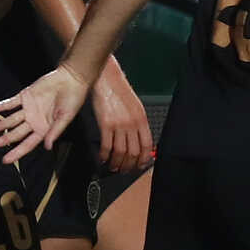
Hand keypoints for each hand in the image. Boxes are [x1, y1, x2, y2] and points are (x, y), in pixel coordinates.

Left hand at [0, 64, 91, 164]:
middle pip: (17, 133)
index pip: (27, 144)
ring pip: (12, 119)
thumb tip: (47, 147)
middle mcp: (34, 121)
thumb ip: (55, 131)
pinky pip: (11, 103)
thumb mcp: (65, 118)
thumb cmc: (72, 100)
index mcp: (43, 129)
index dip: (17, 152)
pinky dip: (2, 106)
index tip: (6, 160)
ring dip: (2, 124)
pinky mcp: (25, 96)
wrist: (70, 79)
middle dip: (6, 139)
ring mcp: (28, 109)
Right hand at [89, 58, 152, 172]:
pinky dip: (104, 155)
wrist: (107, 79)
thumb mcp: (135, 106)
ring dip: (116, 163)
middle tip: (124, 170)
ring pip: (120, 152)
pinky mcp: (105, 124)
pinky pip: (106, 146)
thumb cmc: (119, 91)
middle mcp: (132, 123)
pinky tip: (103, 157)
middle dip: (128, 165)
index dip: (143, 159)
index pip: (146, 145)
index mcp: (141, 119)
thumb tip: (137, 140)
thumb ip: (137, 123)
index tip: (139, 166)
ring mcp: (119, 124)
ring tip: (113, 167)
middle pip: (133, 152)